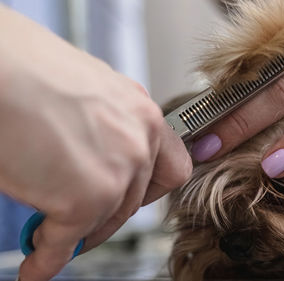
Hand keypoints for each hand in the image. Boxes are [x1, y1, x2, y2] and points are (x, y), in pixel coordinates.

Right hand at [0, 7, 191, 280]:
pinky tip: (36, 266)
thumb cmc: (26, 69)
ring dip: (77, 235)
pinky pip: (68, 241)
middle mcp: (140, 141)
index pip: (171, 165)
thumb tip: (89, 157)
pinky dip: (48, 257)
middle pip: (135, 199)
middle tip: (82, 223)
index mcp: (141, 113)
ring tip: (51, 239)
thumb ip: (103, 127)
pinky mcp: (85, 200)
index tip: (129, 199)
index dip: (149, 189)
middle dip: (107, 215)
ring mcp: (117, 172)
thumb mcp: (87, 94)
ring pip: (105, 221)